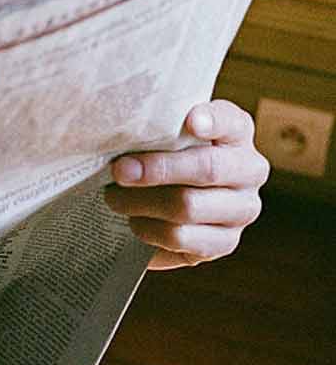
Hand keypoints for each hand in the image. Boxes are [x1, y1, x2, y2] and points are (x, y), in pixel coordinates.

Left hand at [104, 99, 268, 270]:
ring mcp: (242, 209)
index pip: (232, 122)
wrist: (166, 202)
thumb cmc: (162, 155)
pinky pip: (181, 238)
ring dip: (142, 202)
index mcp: (237, 133)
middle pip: (207, 168)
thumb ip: (158, 127)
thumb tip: (125, 129)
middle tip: (119, 170)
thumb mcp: (164, 133)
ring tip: (115, 197)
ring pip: (189, 207)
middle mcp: (249, 170)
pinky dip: (149, 229)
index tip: (191, 121)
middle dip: (158, 169)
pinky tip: (134, 221)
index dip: (213, 121)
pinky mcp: (224, 243)